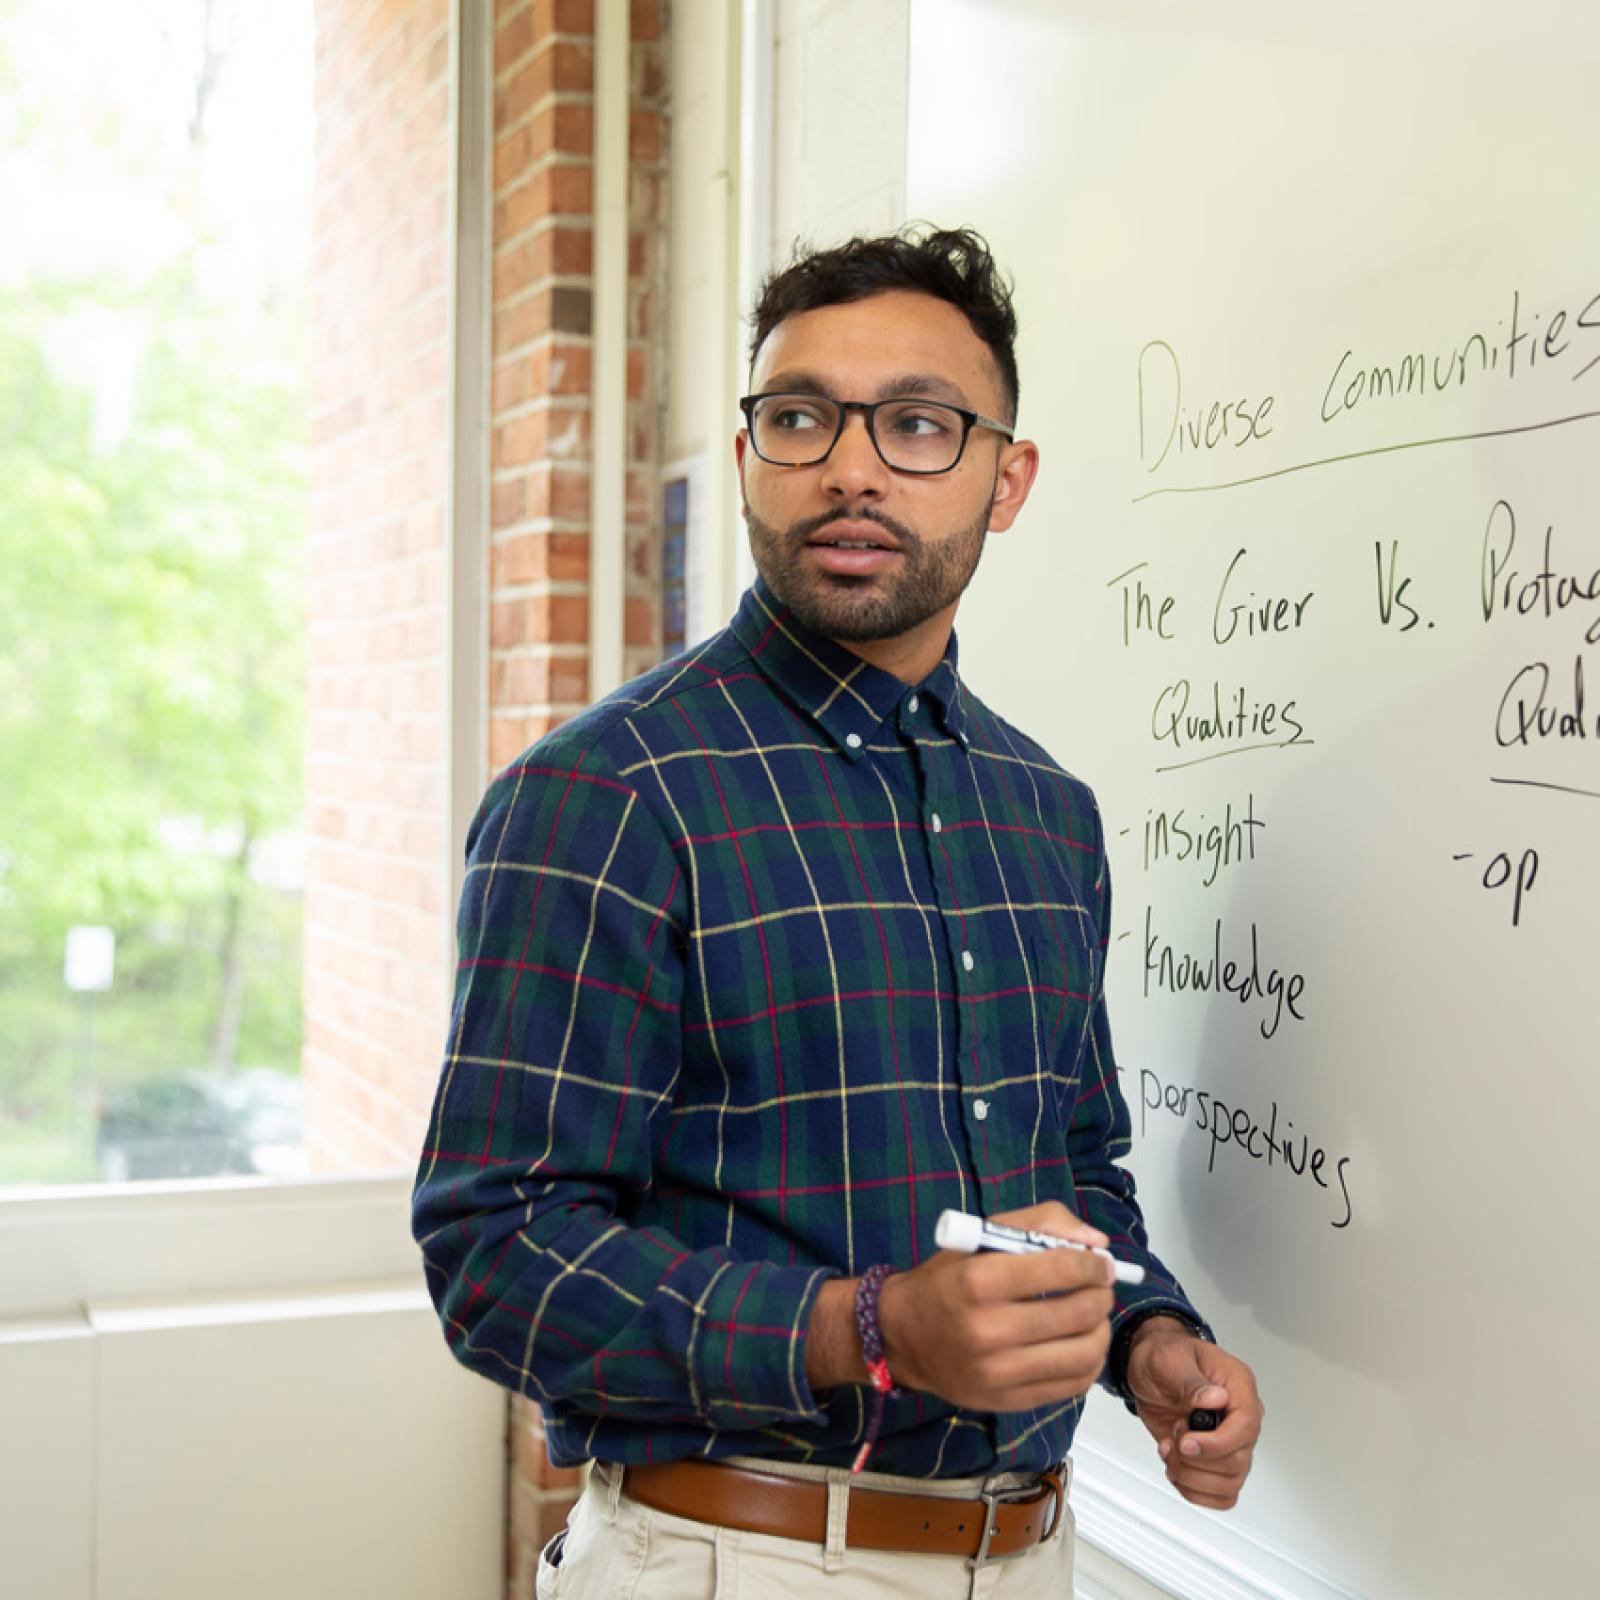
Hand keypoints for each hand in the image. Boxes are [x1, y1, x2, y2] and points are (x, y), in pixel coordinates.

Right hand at [875, 1201, 1116, 1413]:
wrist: (903, 1336)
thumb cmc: (947, 1279)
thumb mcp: (981, 1236)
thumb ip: (1039, 1223)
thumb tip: (1097, 1242)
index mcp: (979, 1280)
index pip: (1060, 1268)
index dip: (1092, 1263)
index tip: (1100, 1262)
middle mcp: (987, 1329)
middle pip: (1077, 1312)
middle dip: (1101, 1294)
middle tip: (1101, 1287)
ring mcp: (998, 1372)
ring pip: (1082, 1354)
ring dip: (1101, 1330)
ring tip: (1095, 1317)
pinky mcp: (1007, 1401)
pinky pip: (1070, 1386)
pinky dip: (1088, 1363)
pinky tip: (1080, 1344)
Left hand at [1125, 1317, 1263, 1509]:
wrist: (1150, 1370)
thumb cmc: (1163, 1356)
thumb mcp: (1169, 1360)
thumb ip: (1190, 1381)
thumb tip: (1215, 1398)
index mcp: (1238, 1387)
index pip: (1246, 1427)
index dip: (1217, 1443)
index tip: (1186, 1443)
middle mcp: (1240, 1418)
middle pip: (1238, 1462)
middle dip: (1196, 1460)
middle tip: (1173, 1437)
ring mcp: (1231, 1442)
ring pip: (1230, 1484)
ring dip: (1191, 1477)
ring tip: (1169, 1450)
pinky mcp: (1217, 1461)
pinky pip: (1221, 1494)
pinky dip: (1194, 1491)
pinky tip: (1176, 1468)